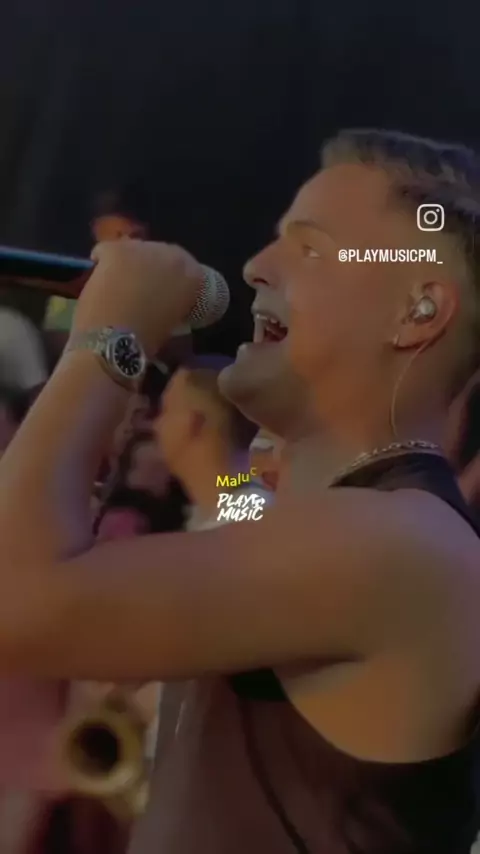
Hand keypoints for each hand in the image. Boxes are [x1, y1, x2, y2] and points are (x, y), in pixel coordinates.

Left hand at [72, 240, 202, 356]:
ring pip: (135, 250)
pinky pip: (107, 249)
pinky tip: (101, 276)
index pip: (186, 267)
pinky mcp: (116, 249)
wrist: (116, 343)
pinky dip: (103, 260)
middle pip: (161, 253)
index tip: (164, 290)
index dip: (172, 278)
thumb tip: (164, 297)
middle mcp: (172, 254)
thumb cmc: (149, 340)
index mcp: (192, 275)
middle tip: (141, 285)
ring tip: (120, 283)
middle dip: (152, 266)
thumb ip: (175, 301)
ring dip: (130, 263)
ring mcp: (143, 248)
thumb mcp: (174, 320)